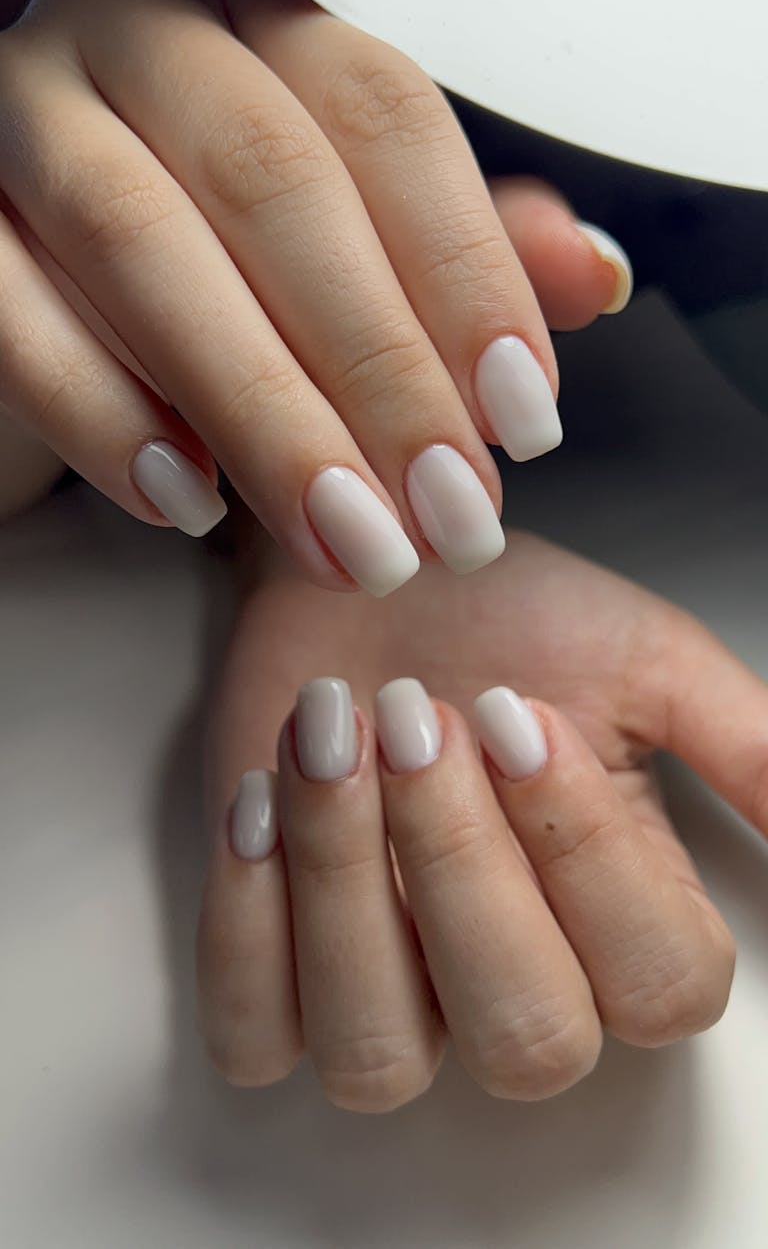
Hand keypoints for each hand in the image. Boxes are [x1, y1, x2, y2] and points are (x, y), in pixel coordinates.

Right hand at [0, 0, 628, 590]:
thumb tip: (590, 276)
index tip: (523, 420)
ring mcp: (21, 109)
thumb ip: (459, 244)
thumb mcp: (352, 239)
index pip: (383, 110)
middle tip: (441, 514)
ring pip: (138, 238)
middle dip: (374, 367)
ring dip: (258, 408)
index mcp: (260, 6)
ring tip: (341, 536)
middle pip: (271, 176)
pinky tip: (185, 502)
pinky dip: (101, 415)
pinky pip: (8, 308)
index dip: (464, 271)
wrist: (48, 277)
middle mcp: (135, 24)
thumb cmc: (217, 250)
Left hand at [196, 533, 767, 1108]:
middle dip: (462, 867)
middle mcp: (511, 983)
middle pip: (527, 1041)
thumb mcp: (645, 658)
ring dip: (347, 885)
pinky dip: (247, 922)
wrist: (358, 566)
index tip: (519, 718)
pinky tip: (259, 797)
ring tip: (331, 736)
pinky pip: (254, 1037)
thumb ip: (747, 747)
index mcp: (619, 919)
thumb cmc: (502, 615)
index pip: (658, 987)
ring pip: (380, 1059)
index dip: (591, 861)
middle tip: (421, 717)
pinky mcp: (272, 978)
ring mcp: (387, 994)